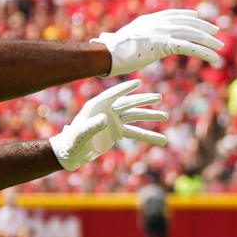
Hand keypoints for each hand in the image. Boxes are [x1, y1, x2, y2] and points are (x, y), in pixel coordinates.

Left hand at [49, 80, 167, 170]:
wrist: (70, 153)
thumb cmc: (72, 142)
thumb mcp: (81, 135)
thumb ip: (92, 126)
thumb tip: (105, 119)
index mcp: (97, 105)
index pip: (113, 94)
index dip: (125, 88)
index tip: (138, 83)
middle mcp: (107, 110)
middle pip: (128, 103)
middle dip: (143, 101)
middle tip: (159, 98)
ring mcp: (114, 120)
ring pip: (135, 116)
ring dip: (150, 116)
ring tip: (165, 116)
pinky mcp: (117, 132)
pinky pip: (135, 132)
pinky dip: (148, 135)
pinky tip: (160, 139)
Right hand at [92, 9, 222, 76]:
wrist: (106, 54)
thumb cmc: (111, 51)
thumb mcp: (125, 39)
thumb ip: (133, 36)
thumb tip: (126, 38)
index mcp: (149, 19)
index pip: (173, 14)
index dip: (187, 15)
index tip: (198, 15)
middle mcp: (157, 23)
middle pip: (186, 23)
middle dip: (203, 27)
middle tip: (216, 32)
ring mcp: (161, 32)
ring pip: (191, 34)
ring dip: (208, 41)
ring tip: (219, 47)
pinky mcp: (164, 44)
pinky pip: (189, 48)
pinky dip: (204, 53)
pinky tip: (214, 58)